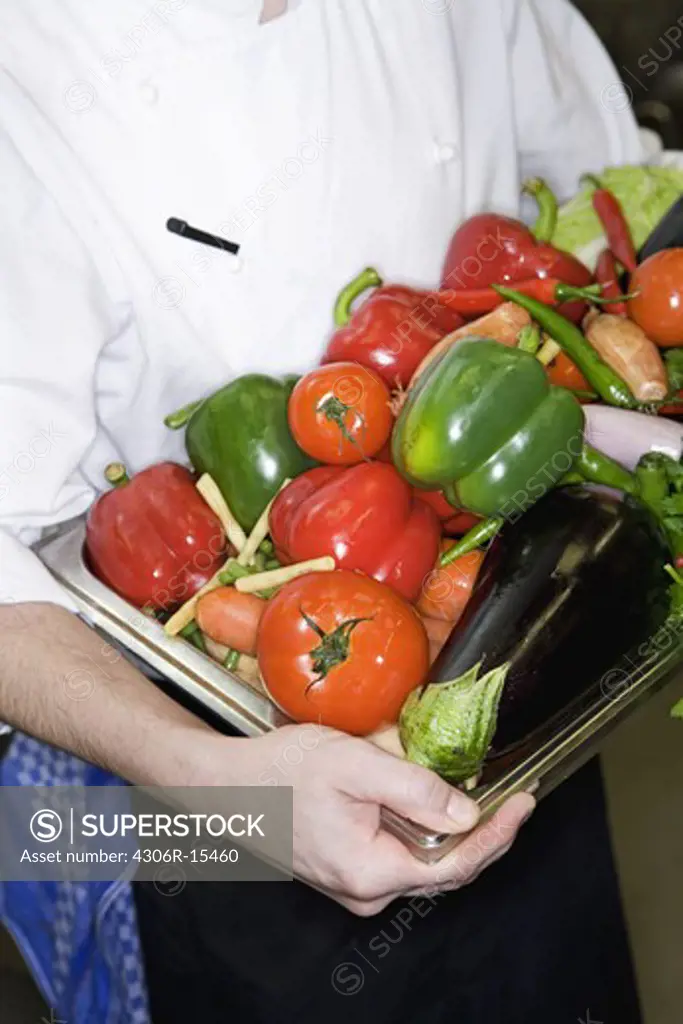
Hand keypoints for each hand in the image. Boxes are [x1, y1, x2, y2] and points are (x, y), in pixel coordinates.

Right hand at [201, 724, 534, 916]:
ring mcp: (354, 885)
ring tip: (483, 799)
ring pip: (422, 863)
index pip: (456, 865)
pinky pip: (399, 856)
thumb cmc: (282, 770)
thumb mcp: (355, 765)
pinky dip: (424, 833)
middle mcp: (365, 891)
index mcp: (370, 872)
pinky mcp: (347, 870)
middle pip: (444, 870)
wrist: (228, 785)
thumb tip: (466, 816)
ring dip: (453, 834)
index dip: (498, 835)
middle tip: (514, 799)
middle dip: (483, 836)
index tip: (525, 803)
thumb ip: (413, 790)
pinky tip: (433, 807)